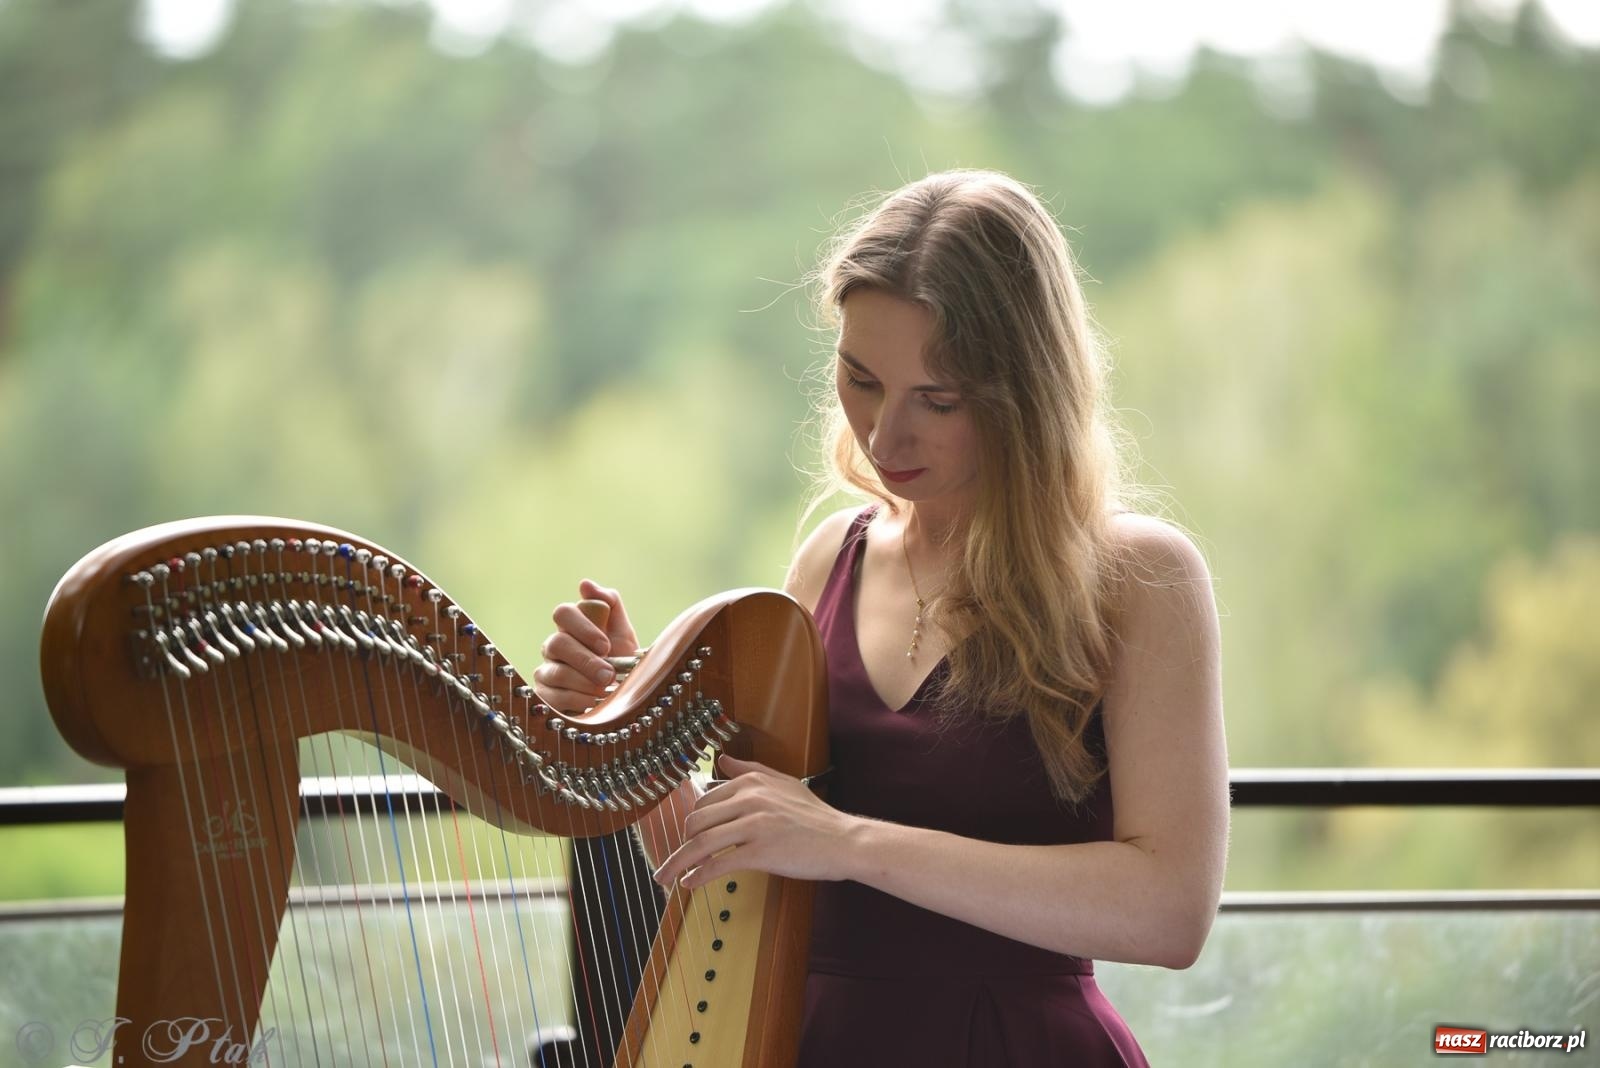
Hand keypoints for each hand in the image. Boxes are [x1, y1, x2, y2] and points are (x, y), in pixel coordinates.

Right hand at [531, 579, 640, 711]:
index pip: (563, 613)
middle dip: (586, 660)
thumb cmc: (621, 660)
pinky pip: (552, 697)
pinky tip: (593, 703)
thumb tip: (585, 585)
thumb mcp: (622, 631)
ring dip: (585, 683)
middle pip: (557, 643)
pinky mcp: (544, 697)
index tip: (606, 646)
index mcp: (571, 627)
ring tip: (605, 691)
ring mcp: (546, 671)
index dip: (583, 628)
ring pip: (556, 672)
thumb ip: (609, 604)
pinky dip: (577, 700)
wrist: (624, 696)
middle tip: (609, 675)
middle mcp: (553, 647)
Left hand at [653, 754, 861, 889]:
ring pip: (700, 844)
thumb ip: (750, 769)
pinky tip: (689, 884)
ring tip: (666, 878)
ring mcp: (754, 825)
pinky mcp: (760, 851)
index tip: (684, 840)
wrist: (844, 841)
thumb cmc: (815, 817)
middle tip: (672, 862)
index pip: (704, 802)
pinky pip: (718, 864)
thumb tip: (723, 759)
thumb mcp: (784, 783)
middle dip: (678, 845)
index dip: (690, 825)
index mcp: (752, 782)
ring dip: (676, 863)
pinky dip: (698, 876)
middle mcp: (749, 799)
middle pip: (696, 822)